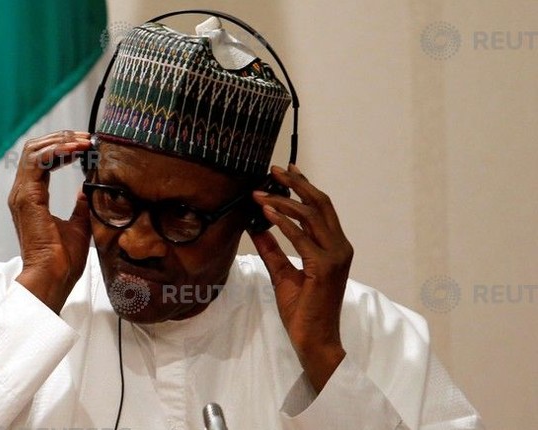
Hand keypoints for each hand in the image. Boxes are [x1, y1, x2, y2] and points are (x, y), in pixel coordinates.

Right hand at [8, 130, 92, 312]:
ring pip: (34, 150)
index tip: (86, 146)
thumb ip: (80, 206)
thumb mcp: (79, 225)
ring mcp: (22, 194)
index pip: (42, 160)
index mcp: (32, 198)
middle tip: (86, 138)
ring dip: (61, 141)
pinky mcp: (27, 197)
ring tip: (83, 141)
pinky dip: (57, 150)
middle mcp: (22, 192)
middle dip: (62, 139)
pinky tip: (76, 150)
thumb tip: (85, 191)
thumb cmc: (63, 260)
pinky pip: (38, 161)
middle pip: (35, 149)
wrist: (53, 277)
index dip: (62, 148)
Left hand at [249, 164, 353, 391]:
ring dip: (283, 201)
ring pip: (311, 216)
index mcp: (335, 246)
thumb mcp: (282, 274)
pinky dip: (283, 223)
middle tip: (273, 170)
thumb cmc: (302, 310)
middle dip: (296, 184)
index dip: (305, 186)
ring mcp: (335, 257)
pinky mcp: (324, 268)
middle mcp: (340, 247)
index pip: (321, 208)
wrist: (314, 339)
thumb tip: (255, 228)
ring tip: (261, 193)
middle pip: (320, 204)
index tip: (287, 170)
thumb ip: (272, 250)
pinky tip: (266, 213)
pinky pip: (301, 238)